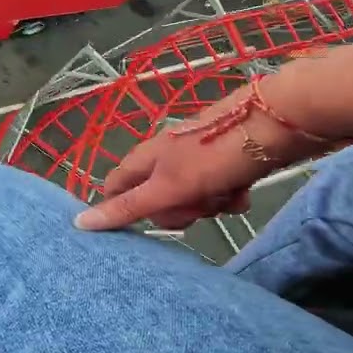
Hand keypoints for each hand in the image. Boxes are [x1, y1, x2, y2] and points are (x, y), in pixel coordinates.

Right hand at [73, 128, 260, 231]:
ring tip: (226, 196)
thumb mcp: (167, 186)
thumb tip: (78, 223)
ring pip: (190, 198)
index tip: (140, 228)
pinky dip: (228, 196)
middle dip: (178, 210)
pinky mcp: (225, 163)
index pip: (116, 188)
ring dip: (207, 205)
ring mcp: (197, 160)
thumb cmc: (214, 156)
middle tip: (194, 207)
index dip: (122, 209)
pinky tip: (243, 194)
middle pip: (157, 200)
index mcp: (145, 159)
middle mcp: (166, 158)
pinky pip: (218, 191)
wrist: (274, 125)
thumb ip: (128, 207)